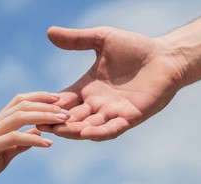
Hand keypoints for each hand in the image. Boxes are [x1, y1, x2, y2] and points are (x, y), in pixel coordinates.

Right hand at [0, 92, 69, 183]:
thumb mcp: (2, 155)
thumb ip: (19, 143)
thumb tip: (37, 133)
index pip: (19, 102)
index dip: (39, 97)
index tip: (59, 99)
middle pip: (22, 105)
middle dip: (47, 105)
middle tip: (68, 111)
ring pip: (19, 117)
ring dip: (44, 116)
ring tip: (63, 121)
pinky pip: (12, 139)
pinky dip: (32, 140)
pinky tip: (47, 144)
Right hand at [38, 26, 185, 140]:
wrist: (166, 56)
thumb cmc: (136, 48)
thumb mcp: (102, 40)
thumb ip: (76, 40)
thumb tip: (49, 33)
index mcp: (88, 87)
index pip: (64, 100)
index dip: (50, 105)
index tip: (34, 109)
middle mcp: (97, 103)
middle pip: (73, 117)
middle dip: (58, 122)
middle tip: (40, 124)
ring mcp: (113, 112)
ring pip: (89, 126)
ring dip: (74, 130)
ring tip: (60, 131)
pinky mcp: (130, 117)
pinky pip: (112, 128)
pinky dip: (100, 132)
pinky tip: (87, 133)